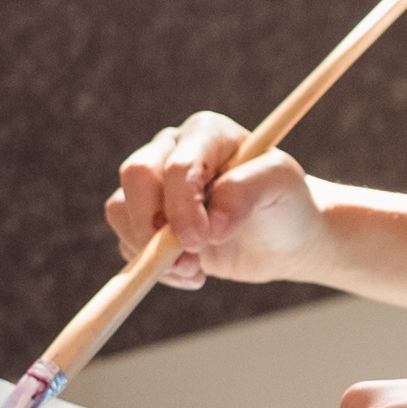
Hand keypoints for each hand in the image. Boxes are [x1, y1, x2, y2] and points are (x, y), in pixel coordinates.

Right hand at [105, 111, 327, 290]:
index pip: (177, 165)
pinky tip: (193, 273)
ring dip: (149, 250)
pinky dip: (151, 266)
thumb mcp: (282, 186)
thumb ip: (247, 190)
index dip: (182, 205)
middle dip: (153, 224)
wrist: (282, 238)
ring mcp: (156, 184)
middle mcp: (173, 150)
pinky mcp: (147, 219)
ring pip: (121, 207)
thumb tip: (212, 222)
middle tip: (188, 262)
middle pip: (136, 175)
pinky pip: (126, 239)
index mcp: (206, 134)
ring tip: (195, 270)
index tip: (202, 240)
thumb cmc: (285, 203)